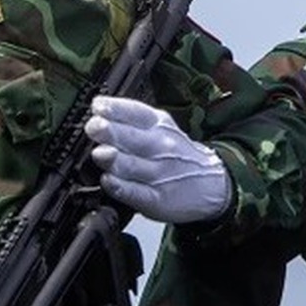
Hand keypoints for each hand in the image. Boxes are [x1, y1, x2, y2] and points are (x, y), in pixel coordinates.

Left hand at [84, 95, 232, 224]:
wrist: (210, 183)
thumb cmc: (176, 153)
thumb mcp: (162, 128)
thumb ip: (130, 121)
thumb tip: (96, 112)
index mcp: (159, 125)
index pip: (136, 113)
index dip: (116, 108)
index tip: (98, 106)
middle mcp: (160, 147)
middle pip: (132, 138)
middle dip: (112, 132)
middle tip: (94, 126)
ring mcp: (160, 173)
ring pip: (132, 165)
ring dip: (115, 159)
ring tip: (100, 153)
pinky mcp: (157, 199)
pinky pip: (136, 193)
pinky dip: (122, 187)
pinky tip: (109, 181)